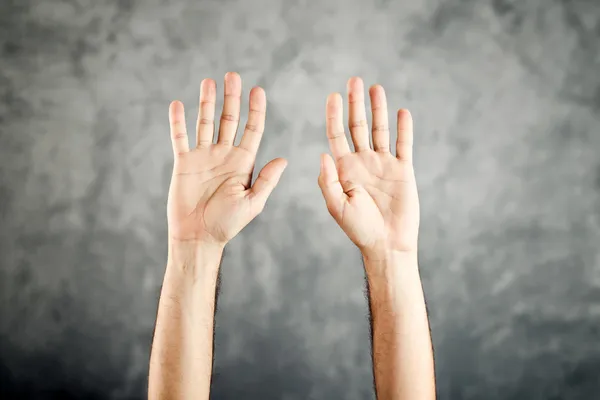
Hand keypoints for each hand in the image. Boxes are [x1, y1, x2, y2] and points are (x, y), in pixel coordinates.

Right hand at [167, 72, 286, 245]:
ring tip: (209, 82)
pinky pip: (180, 138)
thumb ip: (266, 180)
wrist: (199, 237)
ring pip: (206, 123)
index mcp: (243, 163)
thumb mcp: (252, 203)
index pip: (252, 130)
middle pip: (229, 120)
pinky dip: (178, 122)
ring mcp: (203, 157)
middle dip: (232, 98)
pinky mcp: (184, 163)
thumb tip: (283, 159)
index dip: (256, 110)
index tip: (258, 90)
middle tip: (233, 76)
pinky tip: (178, 104)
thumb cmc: (227, 224)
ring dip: (207, 103)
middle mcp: (224, 155)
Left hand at [318, 77, 418, 258]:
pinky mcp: (403, 170)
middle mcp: (363, 162)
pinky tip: (402, 112)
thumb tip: (322, 153)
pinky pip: (404, 145)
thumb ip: (328, 181)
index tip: (332, 96)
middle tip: (354, 80)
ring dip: (378, 109)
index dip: (334, 115)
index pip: (336, 135)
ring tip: (376, 88)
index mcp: (344, 169)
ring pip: (380, 130)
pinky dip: (404, 128)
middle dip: (355, 104)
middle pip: (357, 126)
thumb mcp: (337, 206)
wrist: (386, 243)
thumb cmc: (359, 229)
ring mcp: (383, 164)